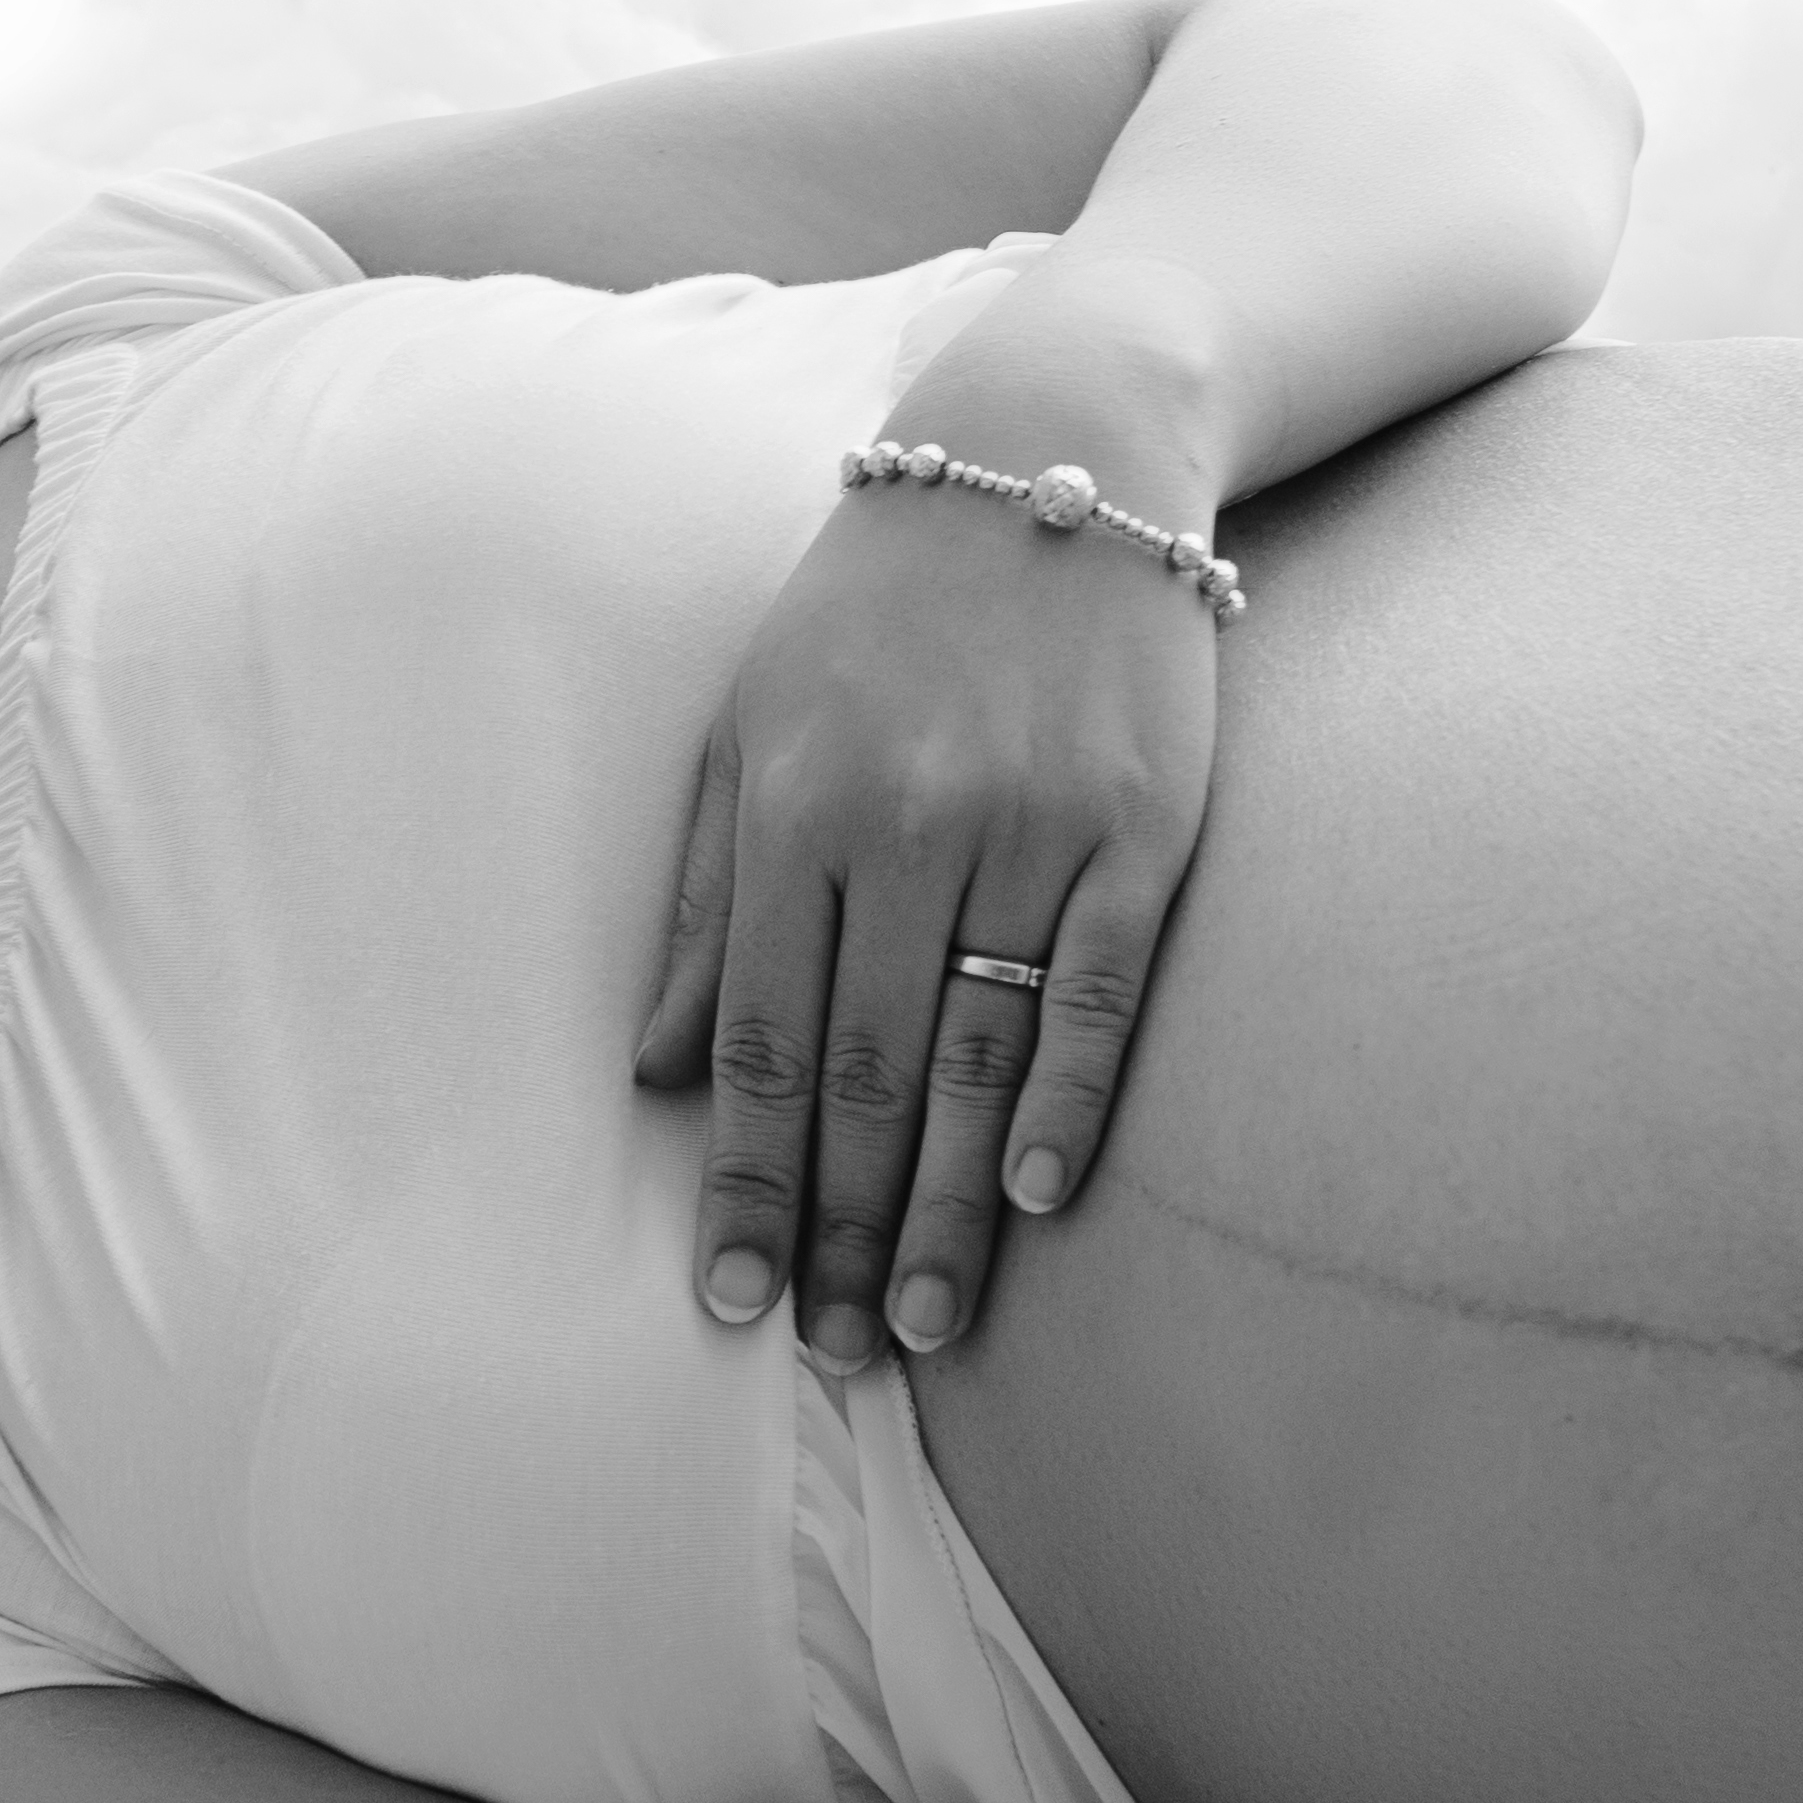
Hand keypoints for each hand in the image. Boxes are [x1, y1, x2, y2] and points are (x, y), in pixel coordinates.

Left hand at [632, 461, 1217, 1364]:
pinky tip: (1031, 1200)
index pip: (760, 1041)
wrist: (1061, 452)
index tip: (732, 1297)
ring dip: (943, 1205)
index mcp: (795, 806)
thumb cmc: (881, 603)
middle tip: (832, 1350)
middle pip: (864, 1074)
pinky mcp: (1143, 825)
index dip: (745, 1183)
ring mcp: (1033, 828)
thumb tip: (660, 1068)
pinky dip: (1065, 1100)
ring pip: (977, 1056)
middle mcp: (907, 826)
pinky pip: (1098, 991)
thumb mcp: (753, 721)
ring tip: (918, 1323)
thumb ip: (708, 894)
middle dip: (840, 1227)